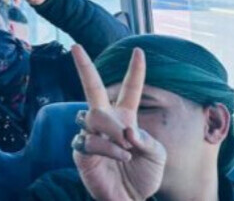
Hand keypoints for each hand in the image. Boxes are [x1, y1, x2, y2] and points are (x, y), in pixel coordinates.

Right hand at [71, 45, 165, 200]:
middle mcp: (105, 121)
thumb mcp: (157, 155)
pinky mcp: (81, 151)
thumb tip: (126, 130)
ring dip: (112, 130)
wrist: (130, 199)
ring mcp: (90, 134)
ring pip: (94, 115)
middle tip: (76, 47)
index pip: (130, 89)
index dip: (135, 71)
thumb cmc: (144, 176)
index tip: (139, 51)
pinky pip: (89, 139)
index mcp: (126, 116)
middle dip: (83, 66)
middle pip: (91, 87)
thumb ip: (146, 139)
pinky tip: (120, 156)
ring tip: (127, 147)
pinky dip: (108, 147)